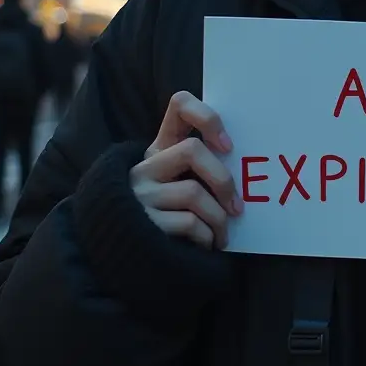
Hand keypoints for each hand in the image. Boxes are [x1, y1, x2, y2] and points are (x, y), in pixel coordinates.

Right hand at [129, 90, 242, 249]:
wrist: (123, 260)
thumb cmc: (164, 218)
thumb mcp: (173, 186)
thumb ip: (197, 170)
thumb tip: (242, 164)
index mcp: (157, 151)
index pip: (180, 105)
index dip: (207, 117)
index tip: (227, 146)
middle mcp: (144, 168)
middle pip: (192, 150)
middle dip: (222, 179)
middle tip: (237, 206)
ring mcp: (140, 195)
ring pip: (193, 192)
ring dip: (218, 218)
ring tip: (223, 234)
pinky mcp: (142, 224)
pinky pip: (188, 223)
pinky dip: (207, 237)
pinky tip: (207, 245)